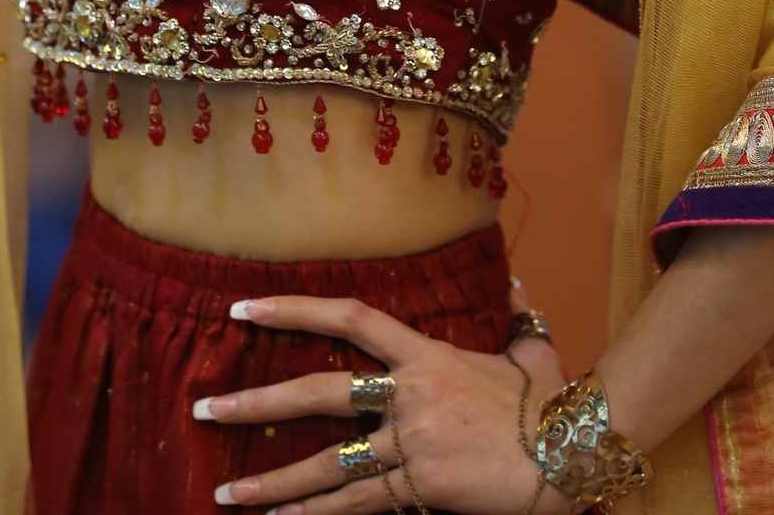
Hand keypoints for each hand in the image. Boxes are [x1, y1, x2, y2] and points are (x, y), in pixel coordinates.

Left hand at [198, 294, 567, 513]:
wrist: (569, 449)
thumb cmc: (552, 399)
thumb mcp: (530, 349)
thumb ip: (516, 317)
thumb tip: (521, 281)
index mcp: (425, 353)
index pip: (349, 319)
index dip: (294, 308)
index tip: (242, 308)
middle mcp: (408, 394)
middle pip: (319, 393)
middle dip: (256, 401)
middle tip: (204, 410)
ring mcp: (411, 443)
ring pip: (328, 462)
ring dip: (273, 480)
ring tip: (227, 493)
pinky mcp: (420, 488)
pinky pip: (359, 503)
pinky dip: (319, 513)